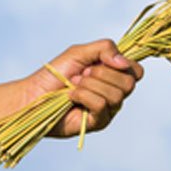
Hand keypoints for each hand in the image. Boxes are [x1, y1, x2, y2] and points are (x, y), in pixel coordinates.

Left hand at [23, 39, 144, 137]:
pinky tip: (71, 97)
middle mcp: (116, 93)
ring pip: (117, 95)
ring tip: (74, 85)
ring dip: (90, 85)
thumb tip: (124, 63)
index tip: (101, 61)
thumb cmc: (55, 74)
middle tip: (82, 74)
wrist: (34, 95)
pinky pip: (102, 105)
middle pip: (129, 83)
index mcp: (114, 75)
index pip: (137, 71)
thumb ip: (105, 48)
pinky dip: (83, 96)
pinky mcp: (100, 122)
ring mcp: (110, 109)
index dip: (123, 65)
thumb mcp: (79, 52)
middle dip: (102, 74)